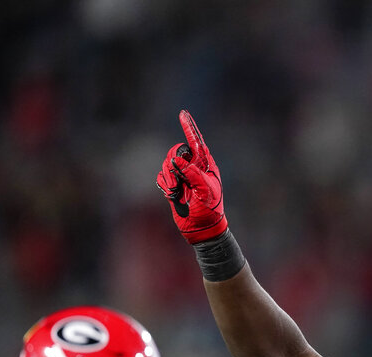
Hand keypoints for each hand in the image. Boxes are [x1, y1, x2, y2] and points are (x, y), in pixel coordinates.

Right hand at [156, 110, 227, 243]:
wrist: (202, 228)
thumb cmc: (210, 209)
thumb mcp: (206, 191)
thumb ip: (193, 174)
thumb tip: (178, 160)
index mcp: (206, 165)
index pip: (196, 142)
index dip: (189, 127)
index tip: (183, 113)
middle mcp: (193, 167)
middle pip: (175, 152)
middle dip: (173, 165)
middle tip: (179, 182)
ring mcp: (182, 176)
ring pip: (166, 164)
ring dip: (169, 179)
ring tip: (177, 193)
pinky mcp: (172, 185)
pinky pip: (161, 177)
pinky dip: (165, 185)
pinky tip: (173, 196)